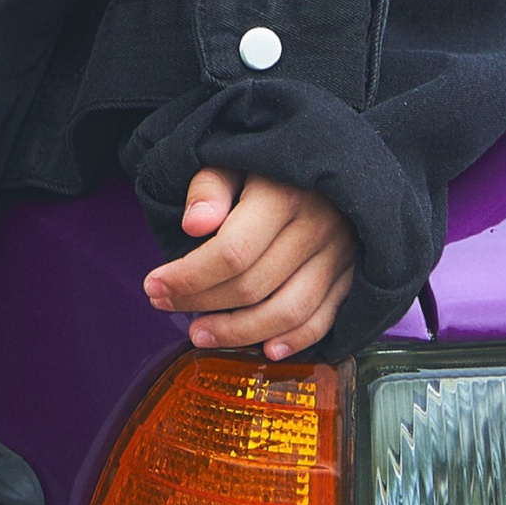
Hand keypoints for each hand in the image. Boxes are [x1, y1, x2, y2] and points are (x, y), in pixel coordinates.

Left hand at [142, 168, 356, 358]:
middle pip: (253, 286)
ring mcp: (339, 254)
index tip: (153, 285)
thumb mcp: (234, 156)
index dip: (187, 277)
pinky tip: (264, 349)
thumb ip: (211, 186)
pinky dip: (294, 341)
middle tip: (165, 305)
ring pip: (286, 311)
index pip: (230, 252)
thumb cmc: (271, 160)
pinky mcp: (352, 273)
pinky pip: (323, 319)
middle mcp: (317, 227)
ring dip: (239, 333)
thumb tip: (194, 224)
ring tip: (200, 334)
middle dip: (201, 303)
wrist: (335, 154)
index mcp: (284, 194)